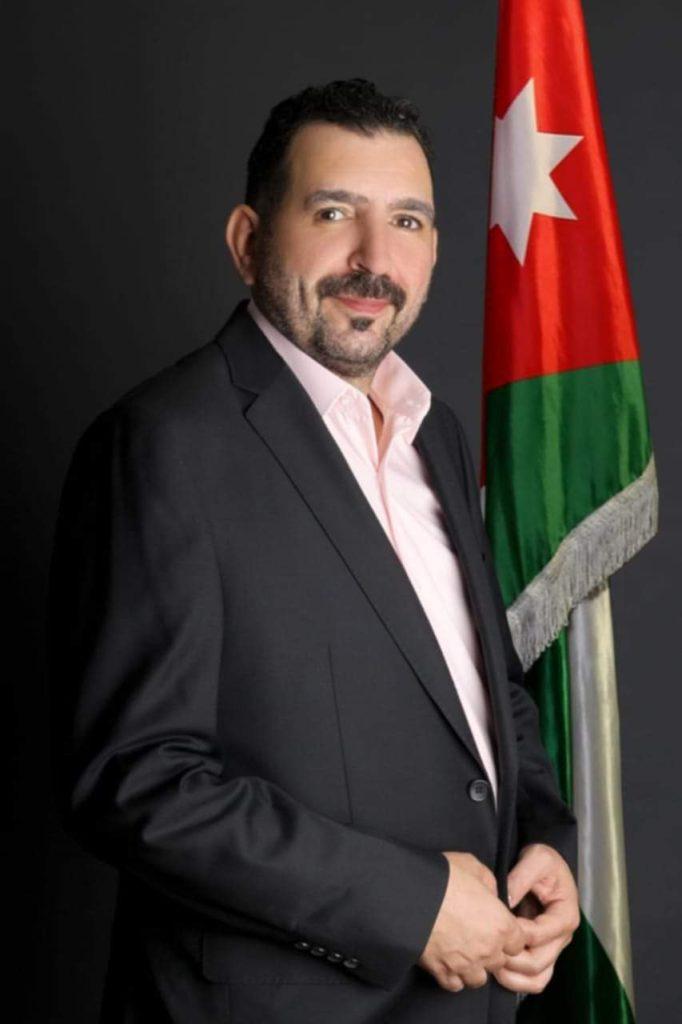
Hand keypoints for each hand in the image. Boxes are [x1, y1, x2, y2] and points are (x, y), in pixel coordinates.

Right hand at [418, 852, 525, 992]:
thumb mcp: (473, 866)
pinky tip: (448, 962)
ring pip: (479, 979)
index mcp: (500, 924)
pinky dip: (453, 976)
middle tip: (477, 935)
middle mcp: (487, 949)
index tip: (497, 927)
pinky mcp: (442, 971)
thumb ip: (489, 884)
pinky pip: (455, 985)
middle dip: (492, 951)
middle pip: (500, 962)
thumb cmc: (442, 876)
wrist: (407, 893)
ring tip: (463, 952)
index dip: (509, 934)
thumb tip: (492, 896)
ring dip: (474, 967)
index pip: (519, 942)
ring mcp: (465, 964)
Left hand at [492, 843, 579, 994]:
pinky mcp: (543, 953)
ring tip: (490, 965)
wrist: (544, 866)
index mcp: (564, 915)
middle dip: (511, 960)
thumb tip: (506, 900)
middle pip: (538, 962)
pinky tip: (497, 971)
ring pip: (537, 978)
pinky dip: (517, 981)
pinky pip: (534, 979)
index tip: (496, 925)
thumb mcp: (537, 858)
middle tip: (487, 950)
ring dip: (513, 977)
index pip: (540, 934)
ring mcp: (553, 948)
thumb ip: (522, 877)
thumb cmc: (543, 861)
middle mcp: (562, 937)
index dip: (517, 933)